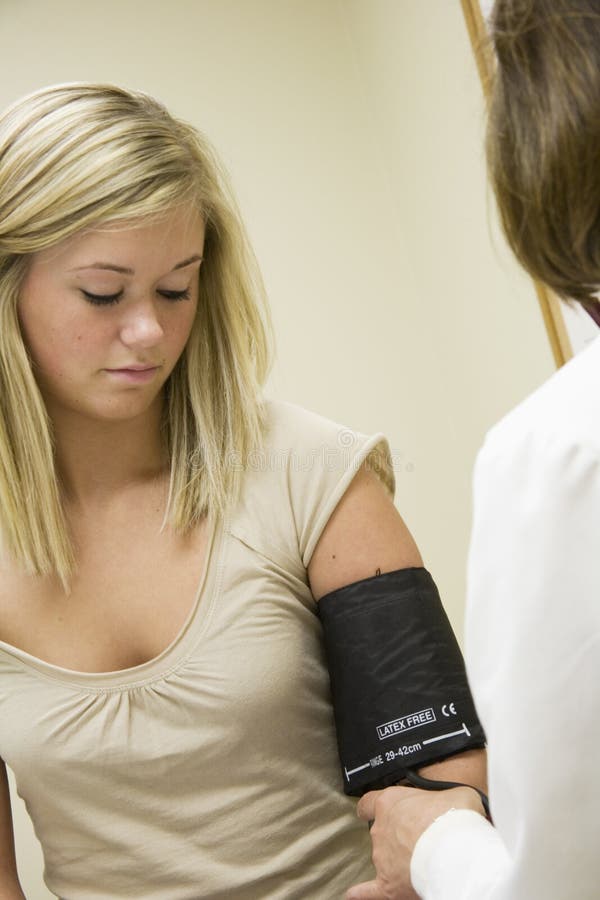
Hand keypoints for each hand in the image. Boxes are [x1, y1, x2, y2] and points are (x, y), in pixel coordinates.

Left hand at [346, 785, 484, 899]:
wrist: (456, 850)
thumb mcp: (454, 794)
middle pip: (383, 831)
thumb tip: (454, 806)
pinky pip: (371, 891)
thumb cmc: (454, 817)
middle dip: (401, 835)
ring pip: (385, 858)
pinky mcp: (389, 885)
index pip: (369, 802)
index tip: (369, 809)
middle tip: (425, 838)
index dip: (371, 806)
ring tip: (424, 862)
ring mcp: (382, 858)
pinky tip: (354, 895)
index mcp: (389, 802)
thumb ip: (444, 799)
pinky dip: (362, 893)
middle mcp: (380, 829)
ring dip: (399, 860)